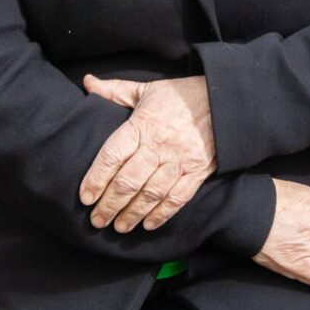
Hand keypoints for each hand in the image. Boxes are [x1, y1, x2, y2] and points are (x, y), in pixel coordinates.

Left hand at [79, 74, 216, 232]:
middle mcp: (159, 145)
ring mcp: (180, 160)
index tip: (85, 197)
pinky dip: (162, 214)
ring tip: (118, 227)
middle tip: (97, 220)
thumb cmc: (181, 96)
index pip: (112, 155)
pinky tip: (148, 225)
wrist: (224, 101)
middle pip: (128, 181)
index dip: (96, 179)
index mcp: (142, 125)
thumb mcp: (147, 89)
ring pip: (151, 194)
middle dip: (110, 204)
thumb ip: (115, 91)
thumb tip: (87, 82)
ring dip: (132, 213)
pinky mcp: (197, 172)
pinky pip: (177, 198)